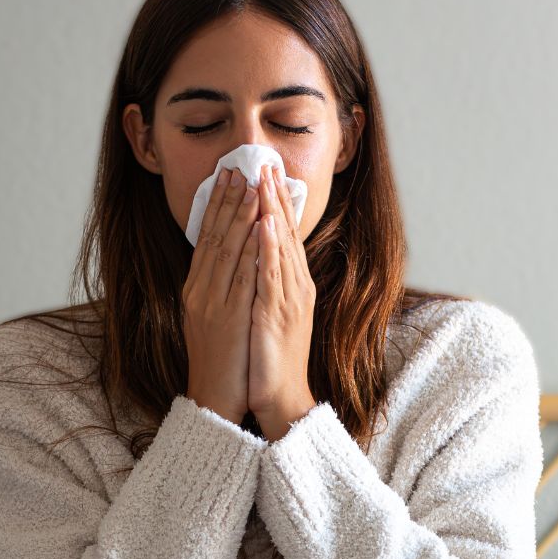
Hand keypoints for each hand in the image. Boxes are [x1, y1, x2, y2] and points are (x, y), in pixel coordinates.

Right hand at [181, 165, 265, 425]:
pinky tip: (258, 229)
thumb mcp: (212, 318)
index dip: (216, 207)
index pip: (206, 239)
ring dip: (240, 216)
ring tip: (251, 187)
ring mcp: (213, 302)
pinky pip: (241, 276)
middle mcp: (201, 291)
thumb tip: (229, 260)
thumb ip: (218, 288)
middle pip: (214, 237)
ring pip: (227, 251)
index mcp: (196, 290)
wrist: (214, 398)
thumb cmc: (219, 361)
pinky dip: (249, 249)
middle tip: (237, 168)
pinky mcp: (229, 316)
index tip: (226, 178)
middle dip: (227, 201)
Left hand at [247, 163, 318, 439]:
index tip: (268, 173)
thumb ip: (270, 283)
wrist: (281, 396)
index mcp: (293, 285)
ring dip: (272, 212)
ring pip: (280, 247)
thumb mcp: (272, 312)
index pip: (285, 235)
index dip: (277, 203)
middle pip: (285, 233)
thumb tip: (261, 257)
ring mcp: (288, 299)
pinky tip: (263, 225)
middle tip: (266, 162)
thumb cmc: (272, 357)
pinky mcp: (276, 314)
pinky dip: (268, 247)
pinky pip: (272, 275)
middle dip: (275, 197)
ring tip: (264, 181)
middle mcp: (296, 286)